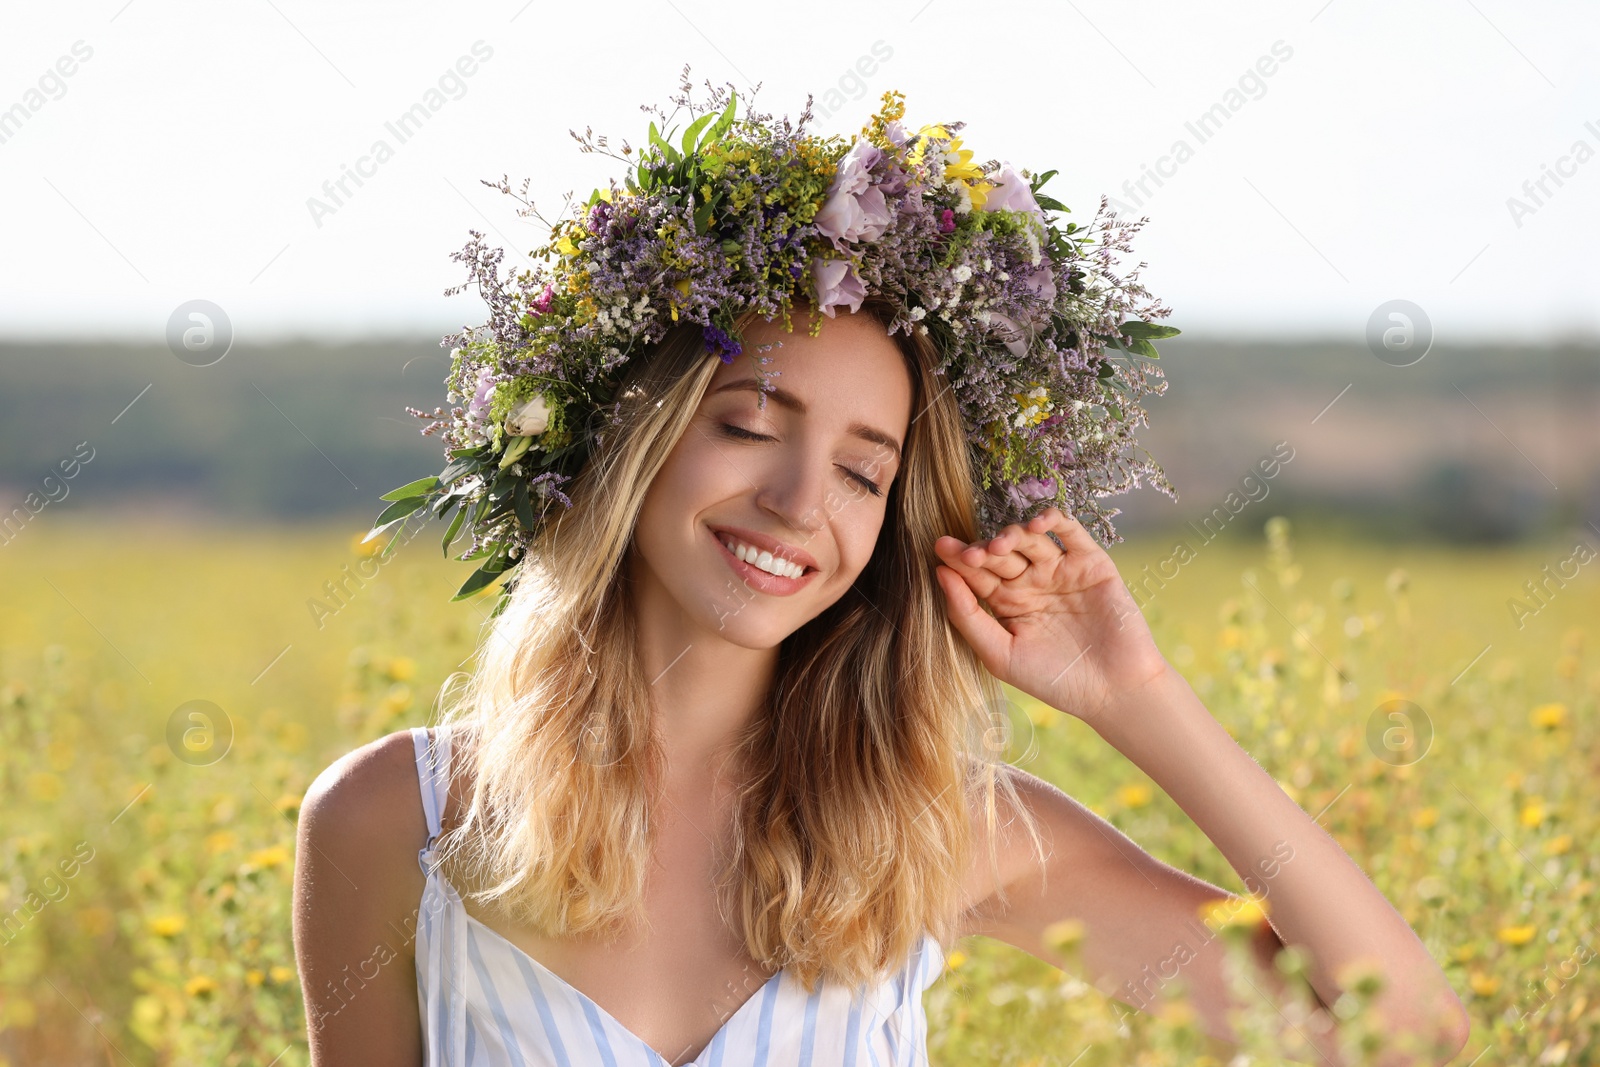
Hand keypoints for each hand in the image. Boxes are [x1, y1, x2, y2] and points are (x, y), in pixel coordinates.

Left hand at [932, 507, 1169, 725]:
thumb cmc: (1053, 679)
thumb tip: (940, 574)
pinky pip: (1070, 532)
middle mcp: (1030, 582)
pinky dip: (1054, 520)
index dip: (959, 561)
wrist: (1113, 690)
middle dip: (982, 550)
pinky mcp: (1090, 562)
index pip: (977, 574)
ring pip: (1029, 539)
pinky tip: (1037, 524)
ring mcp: (1059, 570)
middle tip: (969, 553)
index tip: (941, 549)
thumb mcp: (999, 654)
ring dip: (1012, 534)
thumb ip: (967, 616)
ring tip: (999, 544)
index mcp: (1005, 603)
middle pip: (999, 554)